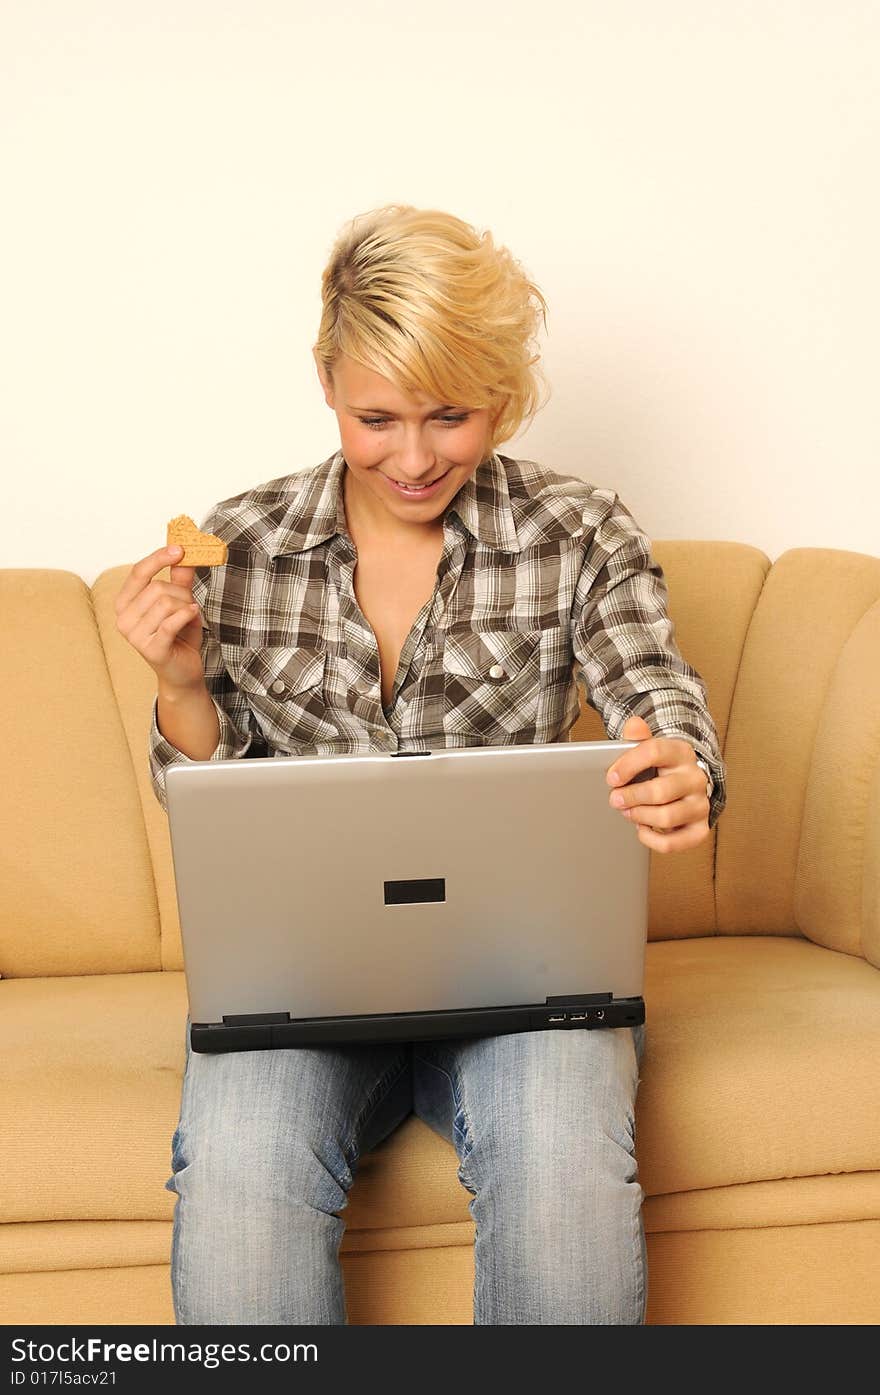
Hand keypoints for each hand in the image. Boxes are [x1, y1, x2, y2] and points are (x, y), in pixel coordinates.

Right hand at [115, 546, 205, 691]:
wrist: (183, 670)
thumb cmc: (179, 636)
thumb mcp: (179, 602)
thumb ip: (179, 579)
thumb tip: (185, 553)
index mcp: (125, 603)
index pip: (138, 572)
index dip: (158, 558)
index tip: (179, 549)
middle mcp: (124, 619)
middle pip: (157, 587)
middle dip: (181, 592)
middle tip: (189, 603)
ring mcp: (135, 636)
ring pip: (166, 603)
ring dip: (186, 606)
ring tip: (188, 617)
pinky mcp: (151, 649)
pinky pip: (171, 622)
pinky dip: (187, 615)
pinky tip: (192, 616)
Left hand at [606, 714, 710, 854]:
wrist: (684, 787)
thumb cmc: (660, 769)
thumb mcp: (649, 750)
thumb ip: (638, 738)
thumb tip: (634, 724)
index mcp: (681, 752)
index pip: (654, 752)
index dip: (628, 766)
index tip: (611, 778)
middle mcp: (695, 778)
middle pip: (660, 791)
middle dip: (630, 797)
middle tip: (615, 799)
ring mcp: (700, 804)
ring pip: (666, 817)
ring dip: (639, 817)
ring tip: (628, 812)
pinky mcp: (700, 828)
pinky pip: (674, 842)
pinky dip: (652, 839)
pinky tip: (642, 829)